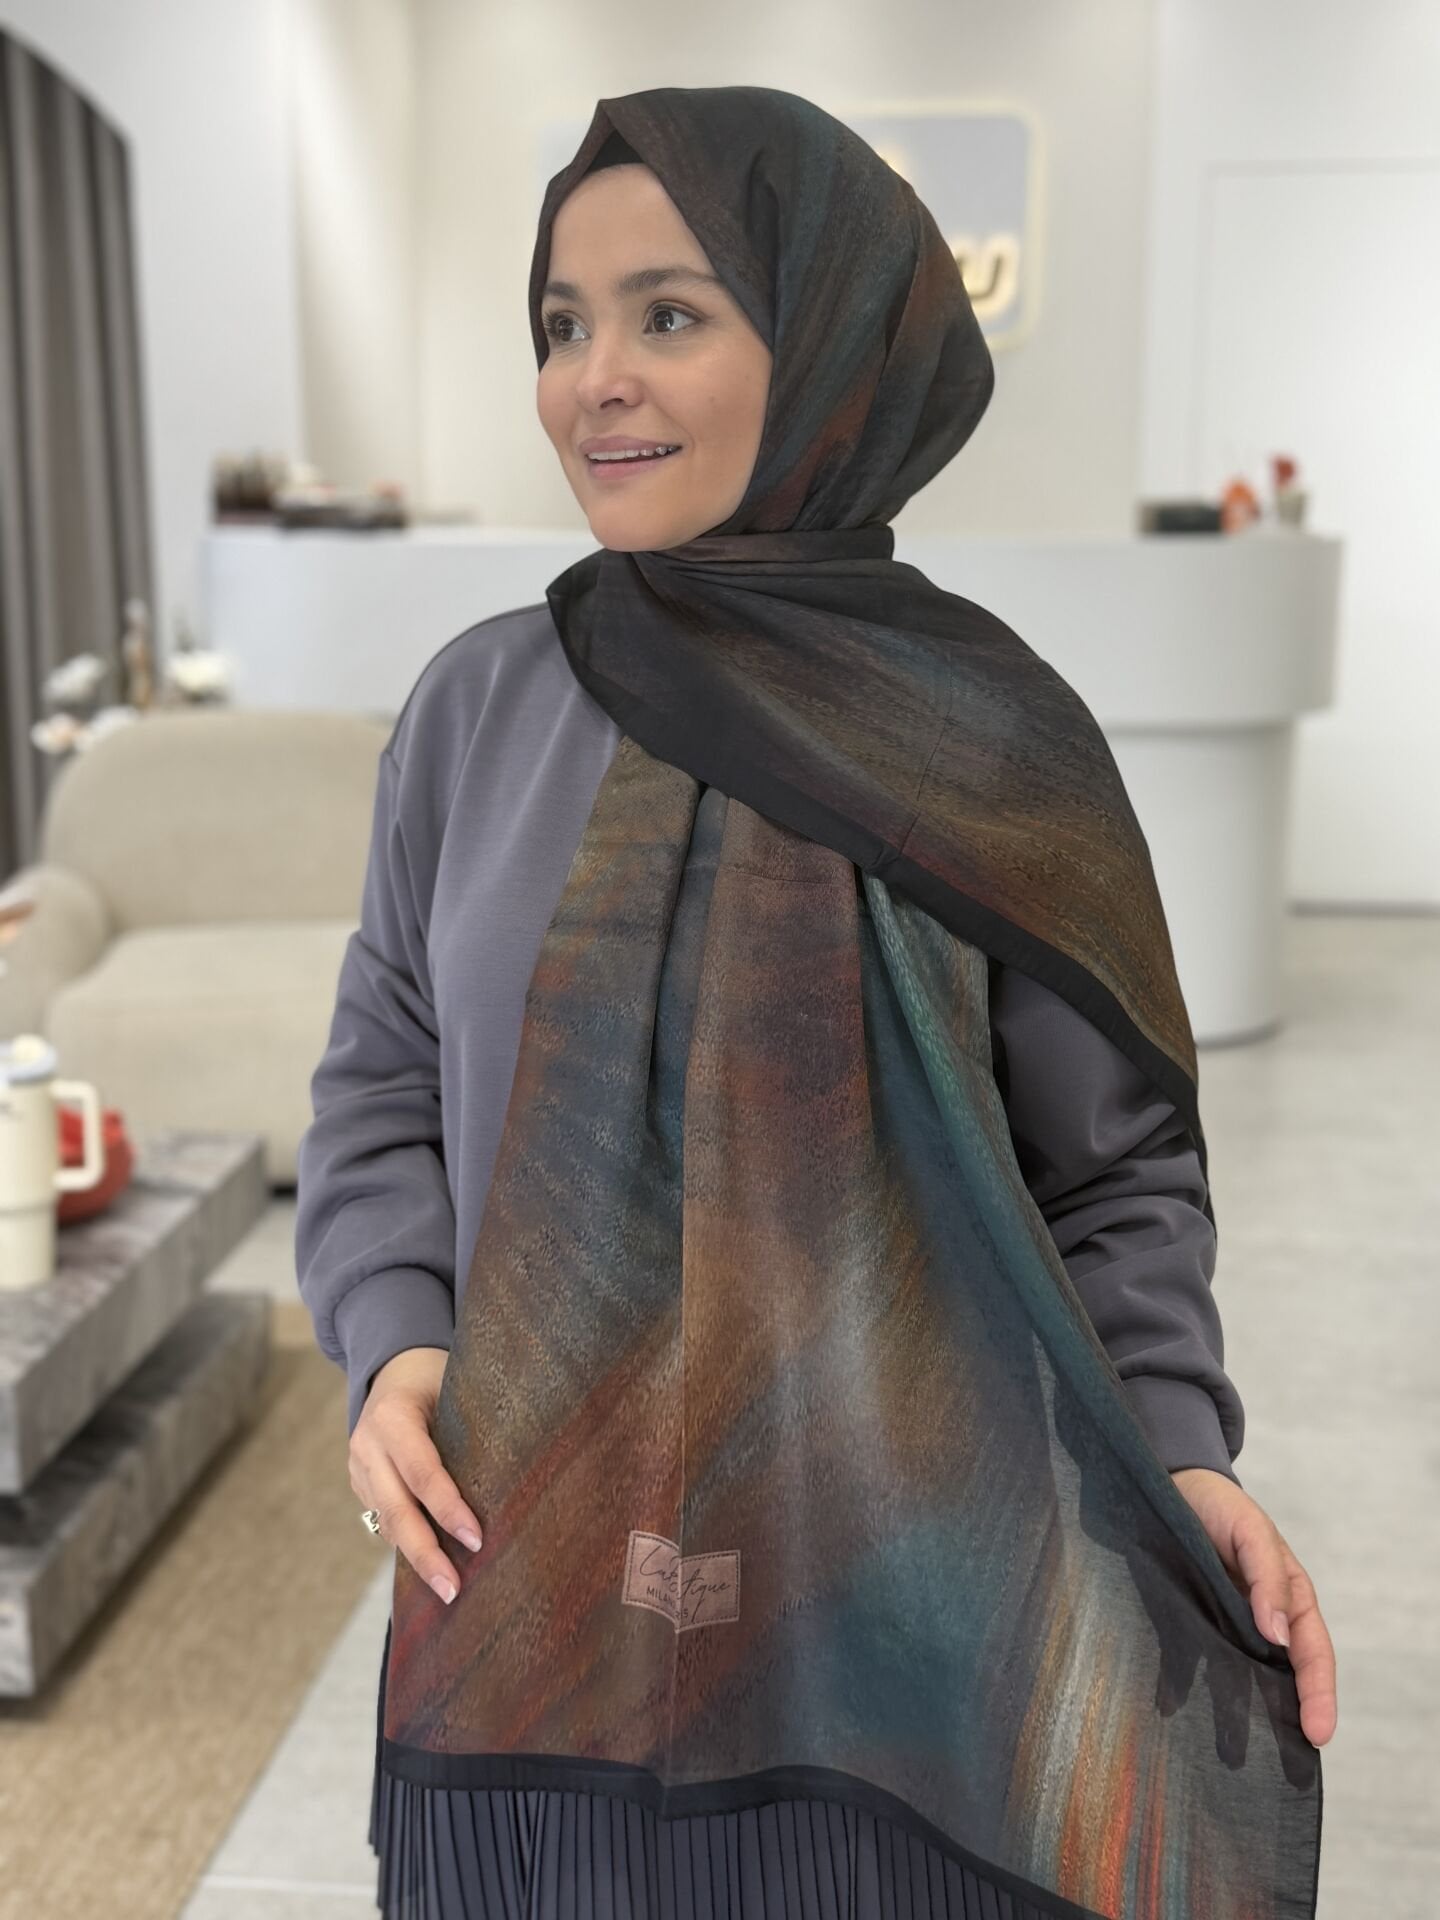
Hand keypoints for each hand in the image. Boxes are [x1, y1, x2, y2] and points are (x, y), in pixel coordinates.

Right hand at [349, 1346, 483, 1604]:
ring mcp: (358, 1468)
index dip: (448, 1508)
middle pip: (396, 1510)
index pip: (422, 1472)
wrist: (394, 1368)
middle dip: (425, 1554)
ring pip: (387, 1522)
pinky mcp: (359, 1484)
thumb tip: (510, 1481)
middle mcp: (367, 1445)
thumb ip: (470, 1429)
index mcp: (392, 1417)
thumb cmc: (438, 1377)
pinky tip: (432, 1567)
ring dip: (417, 1558)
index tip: (476, 1539)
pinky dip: (408, 1543)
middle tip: (453, 1590)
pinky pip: (383, 1519)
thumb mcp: (454, 1389)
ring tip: (447, 1589)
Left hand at [1171, 1467, 1336, 1746]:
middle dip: (1281, 1719)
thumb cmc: (1221, 1506)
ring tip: (1227, 1753)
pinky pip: (1188, 1660)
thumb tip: (1278, 1636)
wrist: (1170, 1484)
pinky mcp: (1186, 1620)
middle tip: (1282, 1763)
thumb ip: (1268, 1578)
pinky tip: (1171, 1705)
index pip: (1312, 1655)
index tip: (1317, 1734)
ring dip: (1233, 1712)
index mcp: (1290, 1600)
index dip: (1318, 1695)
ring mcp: (1223, 1623)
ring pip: (1236, 1676)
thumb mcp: (1251, 1530)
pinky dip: (1182, 1685)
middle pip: (1278, 1677)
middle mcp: (1259, 1620)